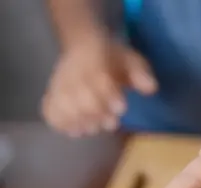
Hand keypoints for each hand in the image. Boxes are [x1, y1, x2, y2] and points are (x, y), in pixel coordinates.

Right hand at [41, 38, 156, 137]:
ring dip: (79, 122)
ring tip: (94, 128)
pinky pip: (49, 110)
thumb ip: (141, 74)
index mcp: (94, 59)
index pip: (98, 78)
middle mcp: (73, 71)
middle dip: (96, 113)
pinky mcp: (52, 94)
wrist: (83, 46)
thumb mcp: (131, 59)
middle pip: (79, 96)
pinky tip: (76, 129)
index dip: (109, 95)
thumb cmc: (112, 58)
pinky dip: (61, 123)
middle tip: (112, 123)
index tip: (122, 109)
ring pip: (62, 106)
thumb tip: (151, 89)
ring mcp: (59, 83)